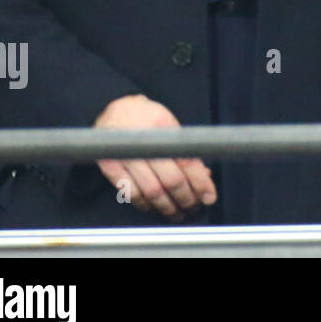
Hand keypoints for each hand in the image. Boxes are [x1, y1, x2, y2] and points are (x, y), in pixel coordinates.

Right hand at [94, 94, 216, 221]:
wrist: (115, 109)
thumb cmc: (148, 117)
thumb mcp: (171, 124)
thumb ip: (185, 149)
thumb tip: (204, 176)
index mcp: (164, 126)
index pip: (187, 160)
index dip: (200, 182)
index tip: (209, 196)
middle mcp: (144, 142)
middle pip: (171, 180)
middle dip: (186, 199)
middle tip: (194, 207)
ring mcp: (125, 156)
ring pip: (152, 192)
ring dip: (168, 207)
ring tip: (178, 213)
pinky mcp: (110, 167)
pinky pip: (131, 193)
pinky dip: (146, 205)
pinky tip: (155, 207)